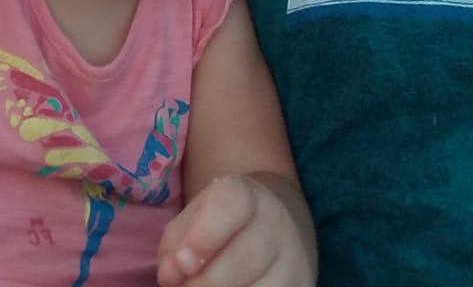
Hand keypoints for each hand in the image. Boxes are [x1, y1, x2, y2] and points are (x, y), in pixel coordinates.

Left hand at [157, 175, 315, 286]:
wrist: (275, 227)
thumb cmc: (222, 223)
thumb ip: (176, 241)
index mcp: (247, 195)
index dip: (203, 235)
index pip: (230, 206)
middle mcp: (277, 223)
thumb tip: (170, 275)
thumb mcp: (196, 216)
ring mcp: (294, 259)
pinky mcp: (302, 286)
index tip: (182, 262)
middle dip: (205, 281)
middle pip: (244, 258)